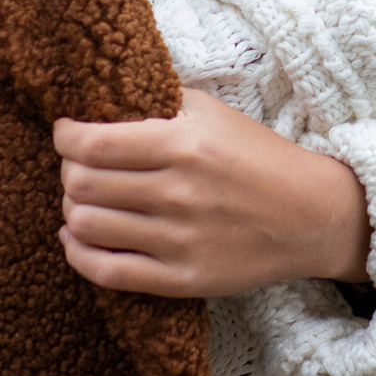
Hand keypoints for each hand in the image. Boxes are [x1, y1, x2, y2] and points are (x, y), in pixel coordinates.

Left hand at [53, 88, 371, 296]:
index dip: (65, 137)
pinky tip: (79, 237)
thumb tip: (100, 98)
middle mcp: (178, 193)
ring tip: (84, 200)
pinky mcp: (181, 278)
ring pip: (85, 226)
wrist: (310, 215)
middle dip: (67, 172)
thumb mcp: (213, 113)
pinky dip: (78, 254)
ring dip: (72, 210)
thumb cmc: (257, 157)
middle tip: (77, 166)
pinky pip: (106, 272)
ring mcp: (178, 240)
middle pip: (79, 184)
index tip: (66, 133)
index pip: (92, 143)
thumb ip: (159, 102)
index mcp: (184, 144)